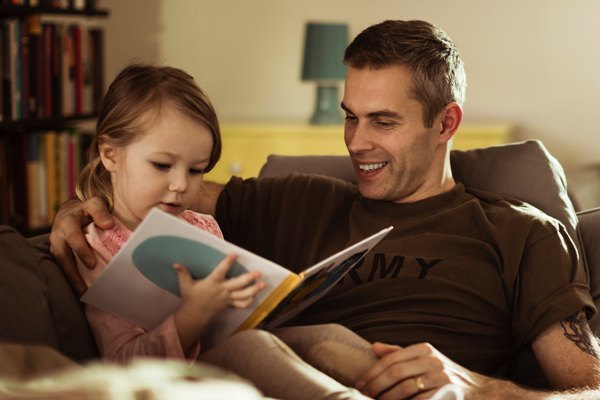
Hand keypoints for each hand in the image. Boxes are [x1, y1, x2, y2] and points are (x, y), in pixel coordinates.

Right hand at [49, 197, 113, 294]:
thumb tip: (108, 225)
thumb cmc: (87, 209)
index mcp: (67, 221)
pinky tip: (80, 289)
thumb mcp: (95, 204)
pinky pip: (62, 266)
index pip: (73, 236)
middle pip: (63, 255)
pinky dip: (70, 278)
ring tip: (82, 292)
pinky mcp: (57, 253)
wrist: (72, 210)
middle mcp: (58, 234)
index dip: (81, 250)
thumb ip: (100, 212)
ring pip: (60, 264)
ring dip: (70, 278)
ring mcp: (56, 245)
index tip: (91, 263)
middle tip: (83, 287)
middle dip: (72, 271)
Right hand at [173, 254, 264, 349]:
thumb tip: (175, 263)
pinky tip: (256, 294)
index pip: (221, 271)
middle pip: (238, 285)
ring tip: (263, 284)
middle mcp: (222, 290)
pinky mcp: (229, 304)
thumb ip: (182, 273)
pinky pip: (241, 304)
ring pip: (243, 295)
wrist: (195, 315)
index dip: (228, 262)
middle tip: (258, 273)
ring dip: (254, 290)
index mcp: (212, 283)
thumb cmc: (191, 297)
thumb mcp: (185, 285)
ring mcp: (227, 298)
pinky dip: (249, 300)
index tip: (234, 254)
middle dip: (249, 279)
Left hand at [356, 342, 482, 399]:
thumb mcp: (423, 359)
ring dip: (387, 398)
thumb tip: (374, 347)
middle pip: (396, 373)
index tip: (360, 383)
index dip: (373, 372)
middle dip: (376, 385)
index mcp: (424, 349)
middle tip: (364, 394)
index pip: (392, 359)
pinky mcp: (446, 393)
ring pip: (405, 388)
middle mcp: (433, 360)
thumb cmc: (443, 374)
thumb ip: (399, 353)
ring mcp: (441, 377)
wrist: (477, 389)